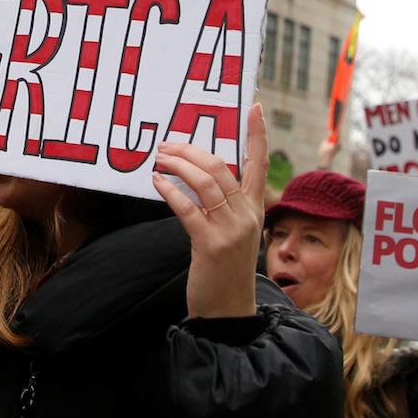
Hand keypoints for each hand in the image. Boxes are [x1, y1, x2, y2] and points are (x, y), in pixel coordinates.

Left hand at [151, 104, 269, 319]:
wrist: (228, 311)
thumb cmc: (225, 269)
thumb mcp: (234, 233)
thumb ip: (225, 206)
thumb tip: (197, 178)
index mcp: (255, 210)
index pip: (260, 164)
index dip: (258, 135)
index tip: (254, 107)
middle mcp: (248, 215)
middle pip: (222, 167)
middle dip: (191, 150)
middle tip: (167, 143)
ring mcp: (231, 229)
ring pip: (205, 182)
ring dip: (177, 164)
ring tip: (158, 159)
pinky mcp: (211, 244)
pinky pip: (188, 207)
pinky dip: (170, 190)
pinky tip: (157, 182)